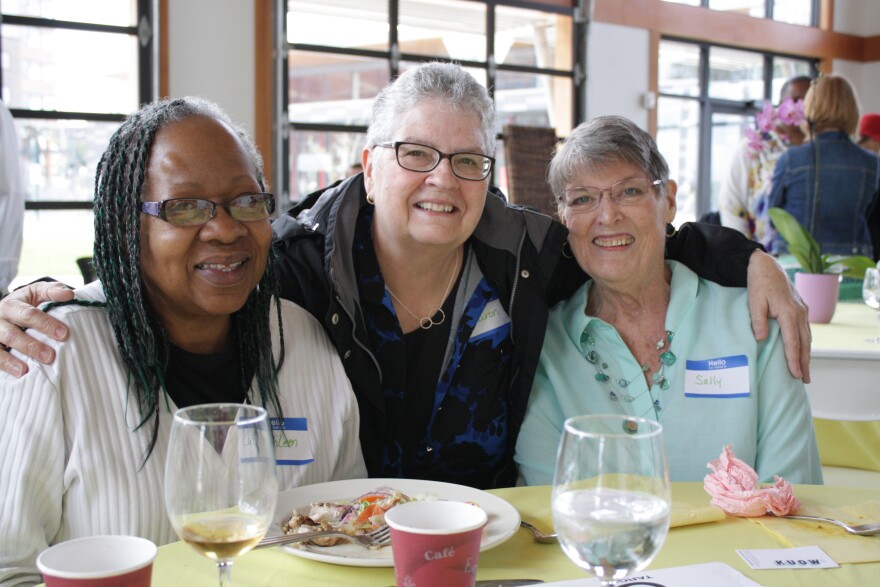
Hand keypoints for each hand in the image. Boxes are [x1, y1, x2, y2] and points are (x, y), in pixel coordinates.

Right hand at [0, 282, 72, 377]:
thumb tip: (69, 295)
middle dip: (32, 346)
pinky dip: (4, 366)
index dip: (46, 324)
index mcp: (12, 305)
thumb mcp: (36, 293)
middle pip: (13, 334)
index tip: (64, 334)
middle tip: (50, 356)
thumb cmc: (26, 304)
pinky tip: (16, 374)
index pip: (29, 314)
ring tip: (26, 370)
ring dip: (13, 360)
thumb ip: (51, 291)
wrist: (4, 312)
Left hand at [746, 251, 810, 382]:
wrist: (767, 266)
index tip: (796, 374)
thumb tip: (761, 339)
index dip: (794, 360)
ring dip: (806, 354)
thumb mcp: (754, 301)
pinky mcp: (801, 308)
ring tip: (805, 370)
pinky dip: (805, 343)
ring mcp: (802, 310)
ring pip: (807, 337)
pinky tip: (803, 351)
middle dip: (805, 362)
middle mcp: (799, 313)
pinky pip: (805, 329)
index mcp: (788, 312)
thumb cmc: (758, 283)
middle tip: (805, 380)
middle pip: (804, 343)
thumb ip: (758, 320)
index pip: (792, 342)